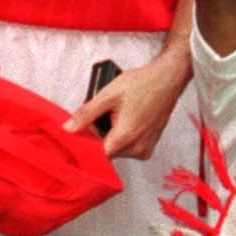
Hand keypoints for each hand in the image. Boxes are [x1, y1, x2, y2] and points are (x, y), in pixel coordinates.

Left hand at [64, 44, 189, 161]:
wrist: (167, 79)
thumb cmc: (142, 84)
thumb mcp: (108, 95)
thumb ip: (86, 114)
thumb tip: (68, 129)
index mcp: (126, 137)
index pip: (97, 156)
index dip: (85, 147)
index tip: (78, 137)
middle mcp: (137, 148)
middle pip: (106, 153)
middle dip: (98, 137)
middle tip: (100, 117)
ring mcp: (145, 149)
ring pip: (116, 151)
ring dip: (109, 137)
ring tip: (115, 116)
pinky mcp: (148, 147)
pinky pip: (127, 148)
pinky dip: (121, 138)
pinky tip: (123, 120)